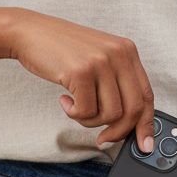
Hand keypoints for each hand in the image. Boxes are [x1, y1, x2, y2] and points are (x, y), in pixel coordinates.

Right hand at [7, 10, 155, 151]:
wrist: (29, 32)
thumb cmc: (61, 50)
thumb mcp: (98, 58)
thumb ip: (115, 82)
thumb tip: (128, 122)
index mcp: (127, 51)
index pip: (147, 94)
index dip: (146, 124)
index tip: (144, 144)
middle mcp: (119, 54)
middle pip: (134, 109)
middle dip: (119, 132)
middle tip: (103, 139)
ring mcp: (101, 62)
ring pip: (111, 114)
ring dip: (90, 121)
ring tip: (75, 108)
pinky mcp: (81, 72)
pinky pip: (86, 111)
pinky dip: (74, 114)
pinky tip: (64, 100)